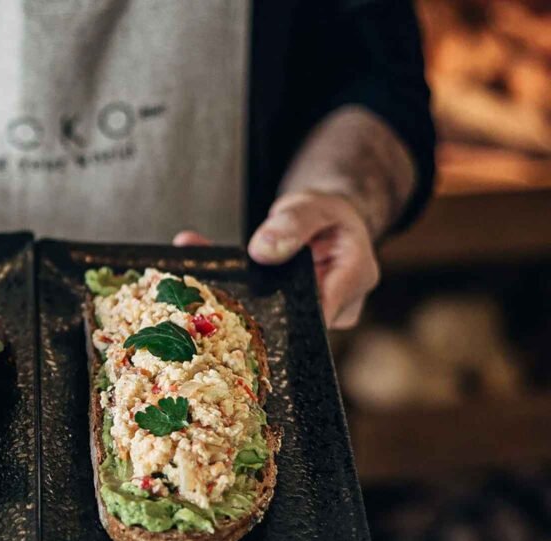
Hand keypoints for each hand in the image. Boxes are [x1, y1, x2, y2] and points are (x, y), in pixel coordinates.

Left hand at [174, 191, 378, 328]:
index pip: (322, 311)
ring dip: (236, 303)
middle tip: (208, 297)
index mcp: (356, 275)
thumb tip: (263, 250)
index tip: (244, 310)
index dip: (284, 318)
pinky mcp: (291, 315)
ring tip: (199, 281)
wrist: (325, 222)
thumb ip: (293, 223)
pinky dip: (235, 294)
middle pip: (295, 320)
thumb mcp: (313, 206)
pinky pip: (264, 310)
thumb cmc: (327, 214)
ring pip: (275, 318)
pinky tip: (202, 275)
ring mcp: (314, 314)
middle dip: (251, 311)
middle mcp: (340, 304)